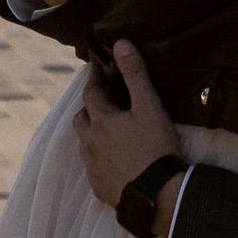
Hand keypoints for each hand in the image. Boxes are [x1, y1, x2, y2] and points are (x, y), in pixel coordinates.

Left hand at [76, 40, 183, 234]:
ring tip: (110, 131)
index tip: (98, 67)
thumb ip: (135, 74)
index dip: (94, 78)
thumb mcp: (149, 106)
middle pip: (81, 120)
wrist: (157, 194)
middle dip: (89, 108)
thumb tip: (121, 43)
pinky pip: (94, 168)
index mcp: (101, 122)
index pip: (90, 92)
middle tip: (104, 102)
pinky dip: (101, 159)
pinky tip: (115, 160)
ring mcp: (93, 168)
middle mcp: (90, 143)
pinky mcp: (99, 187)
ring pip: (86, 144)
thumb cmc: (155, 147)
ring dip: (93, 134)